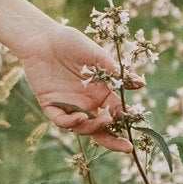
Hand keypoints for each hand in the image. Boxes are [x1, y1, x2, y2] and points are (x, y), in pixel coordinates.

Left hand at [14, 20, 144, 152]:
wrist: (42, 37)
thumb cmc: (70, 42)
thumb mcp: (97, 55)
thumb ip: (116, 72)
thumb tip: (141, 84)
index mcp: (100, 92)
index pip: (115, 113)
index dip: (124, 122)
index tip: (133, 128)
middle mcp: (86, 102)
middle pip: (100, 128)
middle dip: (113, 140)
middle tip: (125, 146)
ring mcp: (68, 105)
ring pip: (82, 127)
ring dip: (93, 129)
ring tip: (102, 121)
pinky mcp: (50, 104)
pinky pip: (60, 120)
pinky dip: (69, 123)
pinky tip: (78, 117)